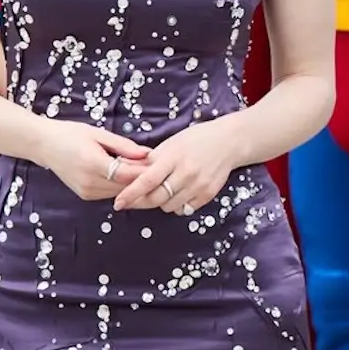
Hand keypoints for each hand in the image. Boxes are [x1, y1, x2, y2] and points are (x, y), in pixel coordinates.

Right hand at [35, 119, 152, 202]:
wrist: (44, 145)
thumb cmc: (71, 134)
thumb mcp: (99, 134)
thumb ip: (124, 146)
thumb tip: (148, 154)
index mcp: (93, 164)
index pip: (127, 174)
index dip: (145, 171)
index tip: (160, 163)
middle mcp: (89, 182)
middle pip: (125, 187)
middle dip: (142, 178)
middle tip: (158, 167)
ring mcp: (86, 192)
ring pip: (119, 193)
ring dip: (132, 184)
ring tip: (145, 170)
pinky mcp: (85, 195)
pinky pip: (109, 193)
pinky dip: (120, 186)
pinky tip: (127, 175)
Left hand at [112, 118, 242, 214]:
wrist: (230, 142)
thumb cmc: (197, 139)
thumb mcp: (172, 143)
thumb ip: (151, 160)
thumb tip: (125, 170)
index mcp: (174, 158)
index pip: (147, 180)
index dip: (131, 194)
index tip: (118, 203)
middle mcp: (186, 173)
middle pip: (156, 198)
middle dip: (140, 202)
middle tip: (131, 201)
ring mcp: (198, 185)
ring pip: (169, 206)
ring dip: (160, 203)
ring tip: (162, 190)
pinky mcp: (208, 194)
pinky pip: (185, 209)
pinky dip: (177, 206)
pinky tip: (178, 194)